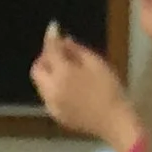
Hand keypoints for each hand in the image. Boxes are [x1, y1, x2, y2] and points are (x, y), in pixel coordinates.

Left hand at [32, 25, 140, 151]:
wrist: (114, 123)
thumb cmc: (109, 89)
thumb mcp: (96, 63)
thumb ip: (76, 50)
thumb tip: (63, 41)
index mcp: (62, 74)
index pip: (50, 50)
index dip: (51, 37)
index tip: (53, 28)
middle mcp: (52, 90)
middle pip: (37, 69)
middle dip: (45, 58)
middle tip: (59, 54)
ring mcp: (52, 105)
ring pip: (40, 84)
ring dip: (48, 74)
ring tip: (65, 71)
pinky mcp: (56, 116)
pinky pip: (48, 97)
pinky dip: (53, 88)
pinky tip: (67, 87)